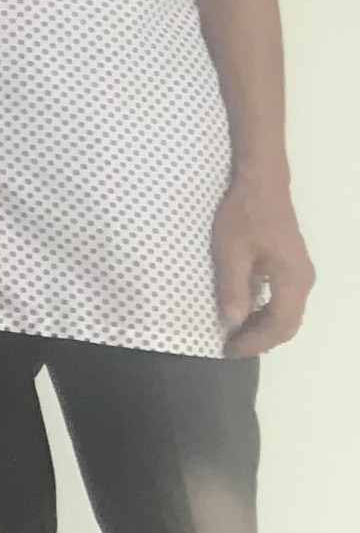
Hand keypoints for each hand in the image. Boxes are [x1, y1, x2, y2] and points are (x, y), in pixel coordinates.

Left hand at [215, 175, 315, 354]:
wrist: (260, 183)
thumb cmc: (243, 215)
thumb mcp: (230, 253)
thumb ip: (232, 289)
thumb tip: (232, 324)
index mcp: (293, 280)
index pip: (279, 325)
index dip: (255, 342)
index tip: (229, 350)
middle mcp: (303, 280)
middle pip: (287, 324)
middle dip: (260, 339)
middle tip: (230, 347)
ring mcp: (300, 273)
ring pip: (286, 313)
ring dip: (262, 327)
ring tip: (234, 335)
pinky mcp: (290, 265)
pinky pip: (283, 299)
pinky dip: (265, 312)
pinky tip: (244, 312)